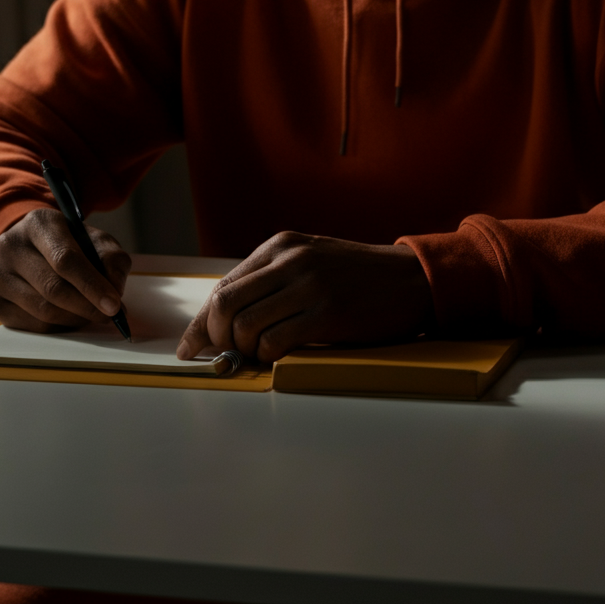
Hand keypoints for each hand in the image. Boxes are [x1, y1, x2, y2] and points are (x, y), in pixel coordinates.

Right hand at [0, 208, 131, 331]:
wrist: (30, 249)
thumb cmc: (70, 245)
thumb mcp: (95, 240)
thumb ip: (112, 259)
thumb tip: (115, 291)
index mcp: (38, 223)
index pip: (65, 259)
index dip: (92, 285)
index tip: (114, 305)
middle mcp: (10, 246)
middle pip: (53, 288)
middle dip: (87, 307)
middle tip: (110, 315)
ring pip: (44, 310)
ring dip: (76, 318)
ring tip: (92, 313)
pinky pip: (34, 325)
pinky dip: (60, 326)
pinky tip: (70, 315)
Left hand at [177, 232, 434, 362]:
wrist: (413, 280)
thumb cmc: (359, 277)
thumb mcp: (311, 260)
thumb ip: (271, 279)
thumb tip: (224, 318)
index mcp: (281, 245)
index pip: (223, 286)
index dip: (201, 322)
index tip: (191, 347)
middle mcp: (291, 260)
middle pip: (225, 305)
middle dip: (216, 338)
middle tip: (226, 356)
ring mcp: (310, 285)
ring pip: (246, 326)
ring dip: (244, 351)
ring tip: (258, 357)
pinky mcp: (328, 314)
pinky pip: (276, 343)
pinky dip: (268, 358)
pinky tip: (279, 358)